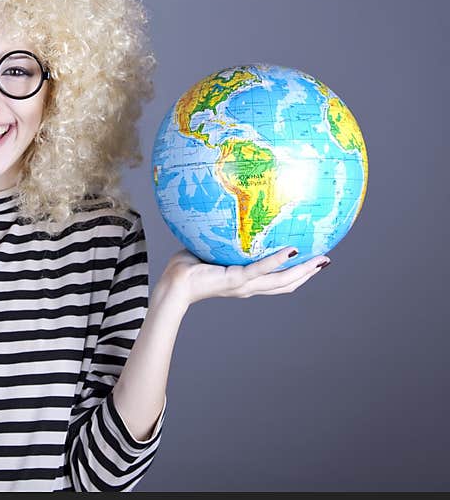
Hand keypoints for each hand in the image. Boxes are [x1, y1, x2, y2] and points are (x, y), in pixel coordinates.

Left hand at [159, 247, 329, 306]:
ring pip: (281, 281)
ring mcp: (243, 285)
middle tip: (327, 260)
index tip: (313, 261)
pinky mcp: (235, 280)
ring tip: (321, 259)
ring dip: (303, 271)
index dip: (296, 273)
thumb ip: (223, 238)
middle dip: (308, 273)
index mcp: (245, 280)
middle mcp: (248, 286)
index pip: (276, 279)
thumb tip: (228, 212)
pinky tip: (291, 250)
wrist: (173, 285)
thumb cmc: (185, 267)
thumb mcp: (211, 249)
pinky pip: (260, 270)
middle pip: (286, 283)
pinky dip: (276, 261)